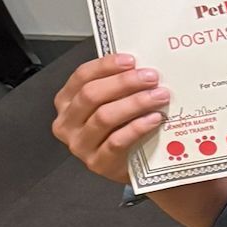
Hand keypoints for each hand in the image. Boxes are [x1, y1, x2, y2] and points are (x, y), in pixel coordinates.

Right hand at [52, 53, 170, 183]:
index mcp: (67, 102)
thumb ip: (117, 86)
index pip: (82, 76)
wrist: (130, 166)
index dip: (106, 66)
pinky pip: (117, 141)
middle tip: (150, 77)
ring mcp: (80, 145)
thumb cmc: (119, 129)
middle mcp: (67, 123)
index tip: (131, 60)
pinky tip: (155, 118)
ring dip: (135, 103)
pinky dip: (138, 127)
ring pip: (104, 117)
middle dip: (124, 83)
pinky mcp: (98, 163)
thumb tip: (141, 65)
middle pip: (92, 95)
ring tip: (159, 96)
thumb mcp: (111, 104)